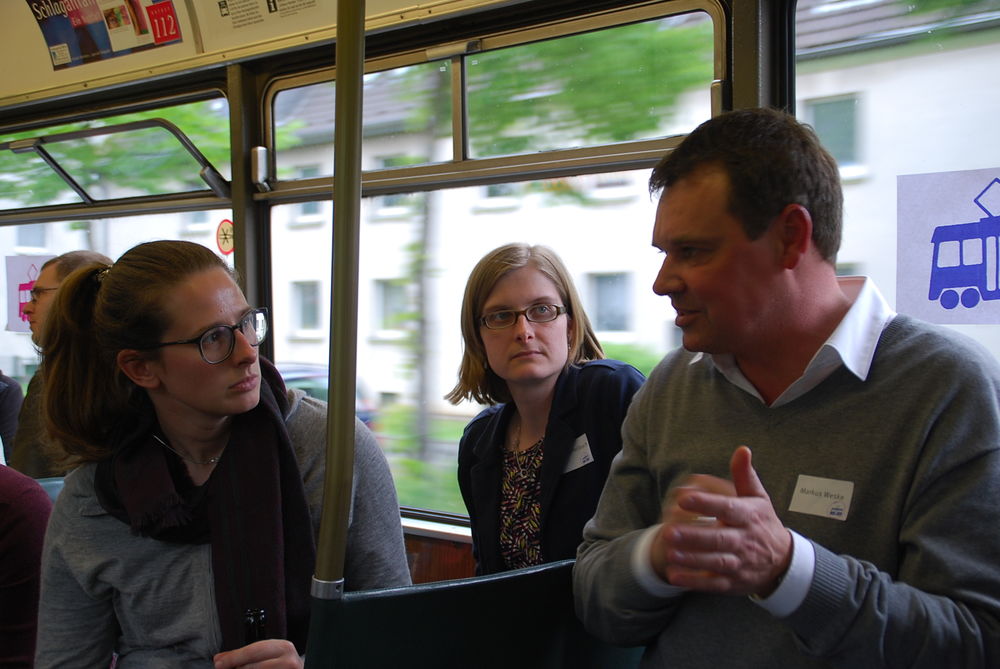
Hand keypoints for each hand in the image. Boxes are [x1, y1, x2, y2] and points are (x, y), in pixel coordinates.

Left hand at [213, 640, 302, 668]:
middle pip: (253, 667)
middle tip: (222, 668)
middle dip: (235, 668)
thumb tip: (220, 659)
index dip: (233, 657)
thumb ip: (245, 655)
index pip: (254, 651)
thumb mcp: (267, 655)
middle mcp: (288, 661)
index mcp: (283, 647)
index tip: (219, 662)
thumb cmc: (282, 665)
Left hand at [651, 446, 791, 596]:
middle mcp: (744, 541)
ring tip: (669, 552)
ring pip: (715, 562)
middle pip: (718, 539)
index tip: (684, 497)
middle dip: (694, 536)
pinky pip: (713, 584)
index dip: (706, 503)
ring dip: (692, 559)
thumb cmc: (762, 523)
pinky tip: (674, 576)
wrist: (783, 563)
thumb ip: (745, 476)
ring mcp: (739, 564)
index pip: (727, 509)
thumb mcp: (758, 498)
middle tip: (669, 531)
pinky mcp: (732, 583)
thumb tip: (742, 449)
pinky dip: (694, 582)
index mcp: (748, 517)